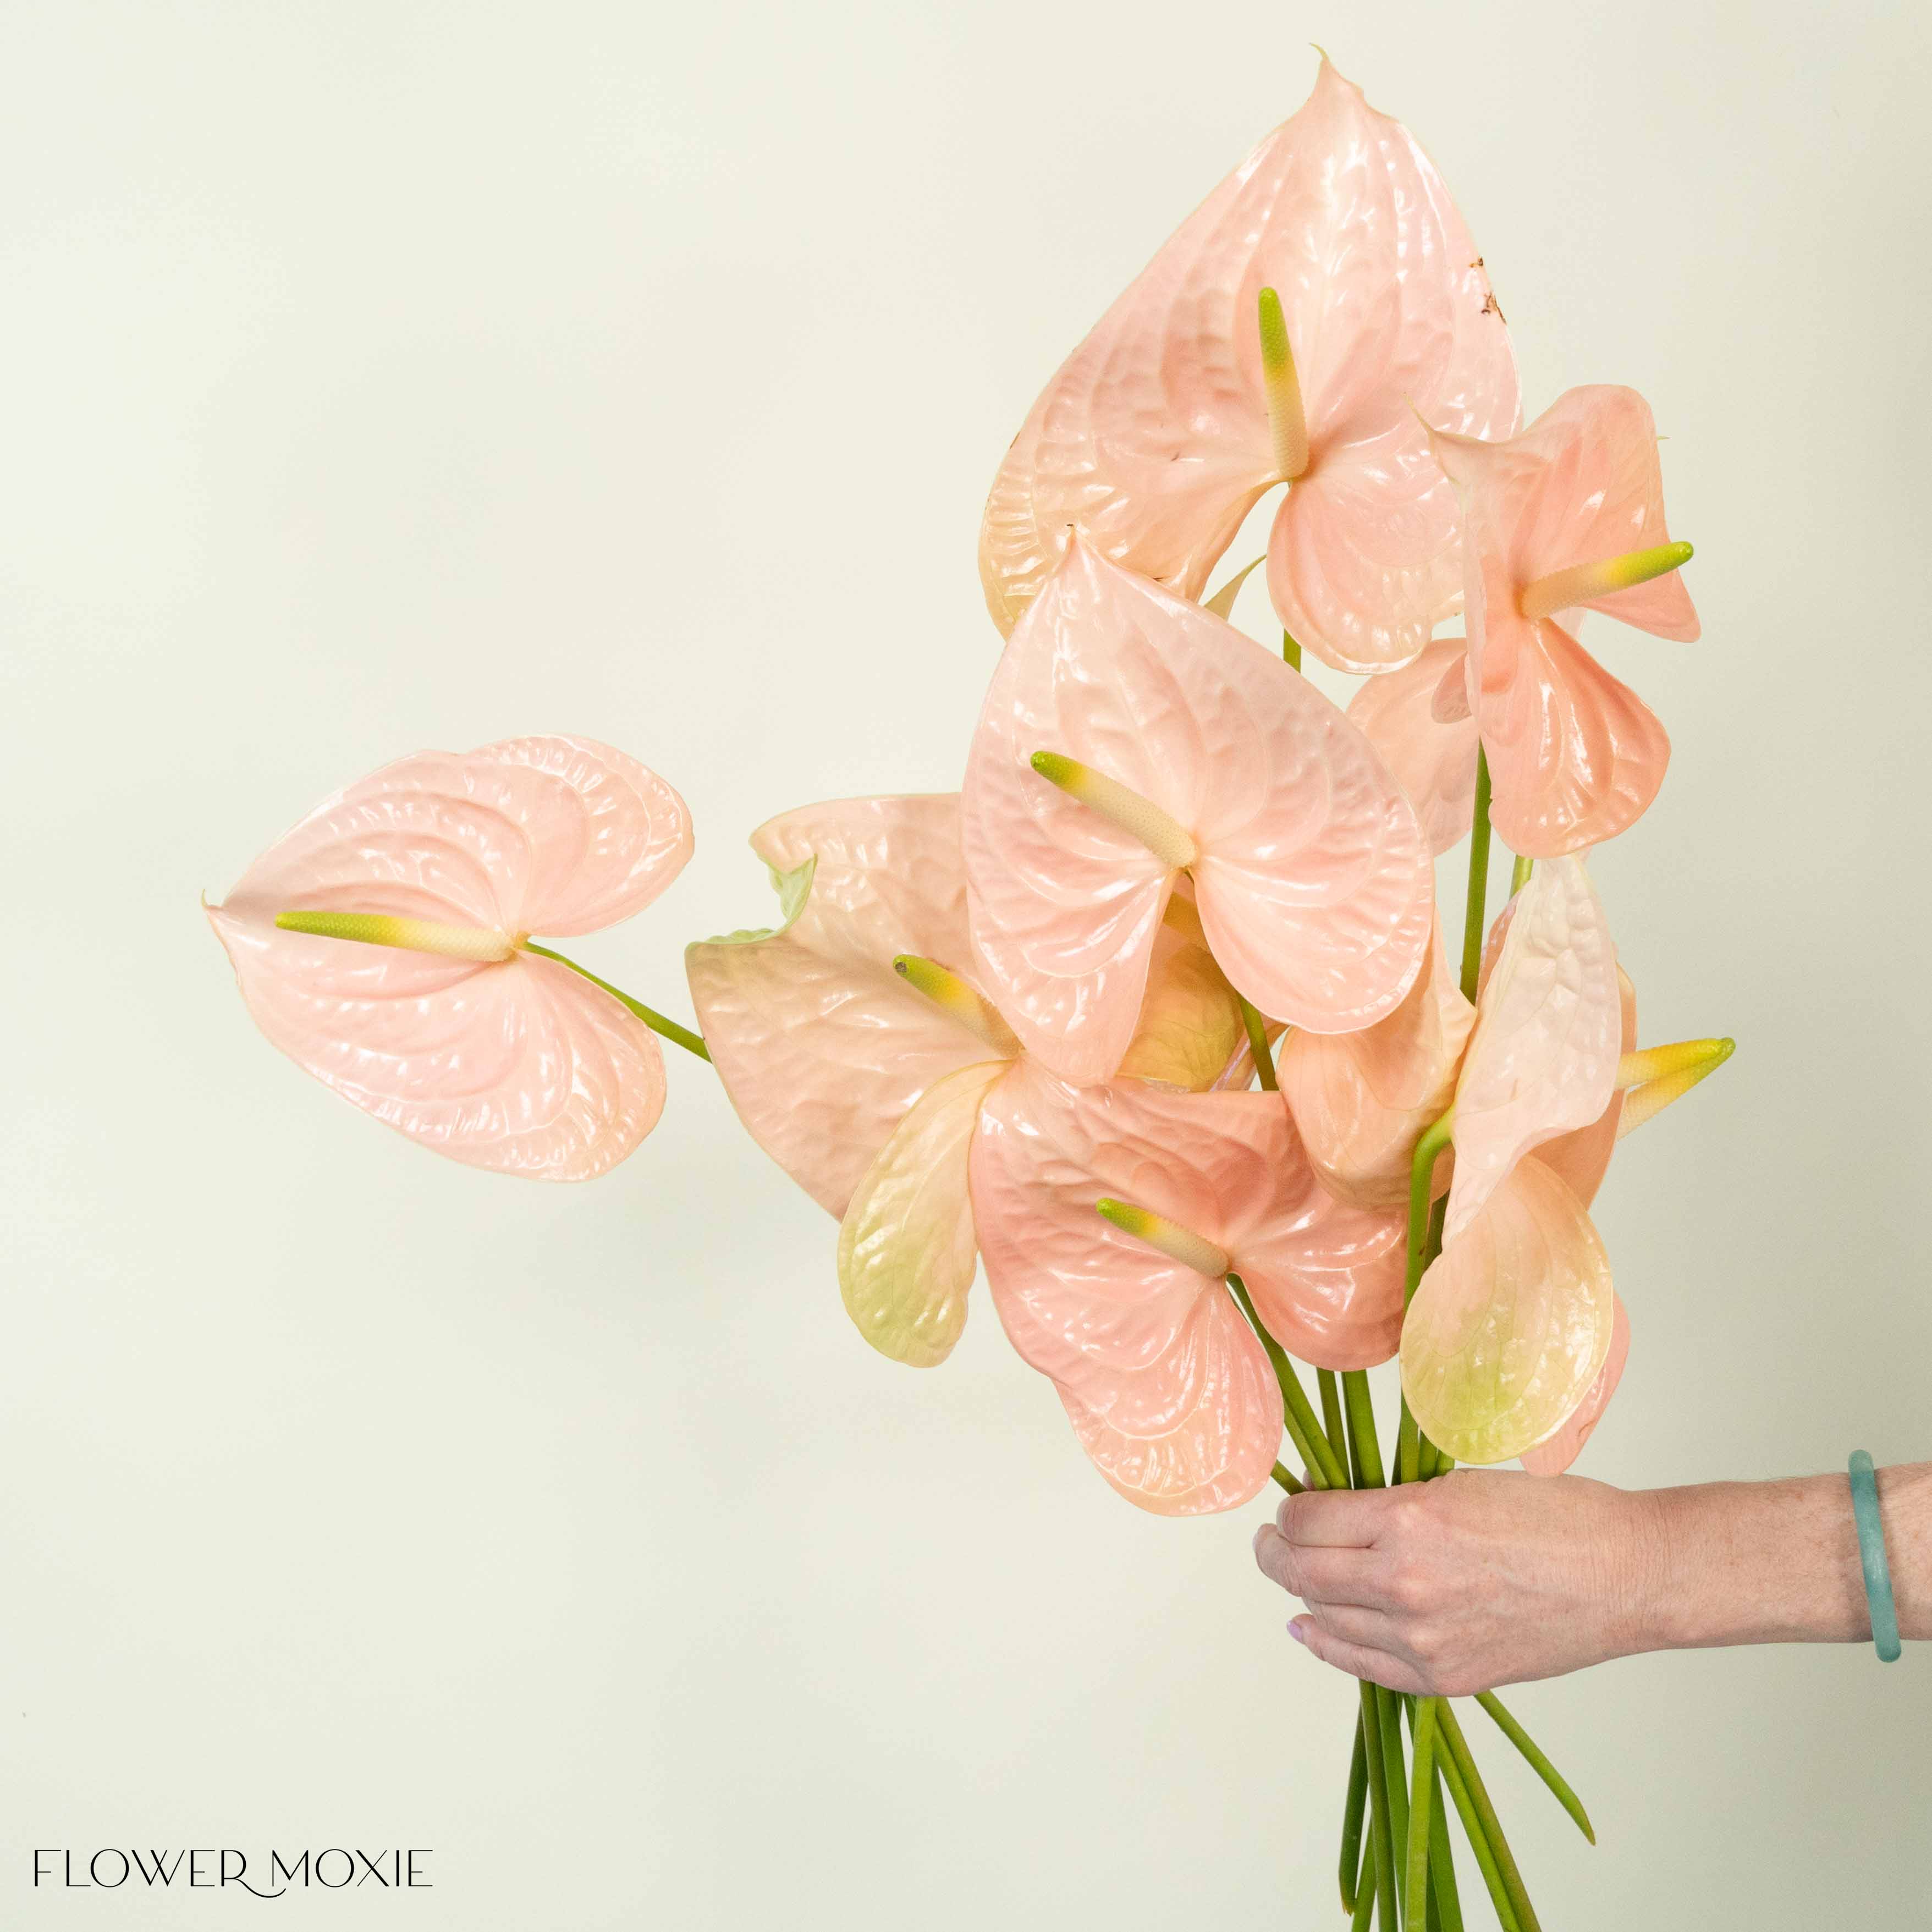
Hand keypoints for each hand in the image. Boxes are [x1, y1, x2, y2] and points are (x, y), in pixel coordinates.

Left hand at [1251, 1470, 1659, 1693]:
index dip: (1290, 1511)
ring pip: (1327, 1619)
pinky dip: (1329, 1645)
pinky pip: (1364, 1665)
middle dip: (1275, 1553)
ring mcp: (1424, 1638)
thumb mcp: (1458, 1485)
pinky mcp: (1447, 1677)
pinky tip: (1311, 1629)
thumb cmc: (1553, 1517)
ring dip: (1299, 1596)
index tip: (1290, 1505)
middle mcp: (1405, 1584)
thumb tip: (1330, 1502)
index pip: (1307, 1521)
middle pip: (1302, 1572)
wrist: (1624, 1576)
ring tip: (1288, 1579)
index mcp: (1407, 1523)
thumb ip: (1391, 1501)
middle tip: (1268, 1541)